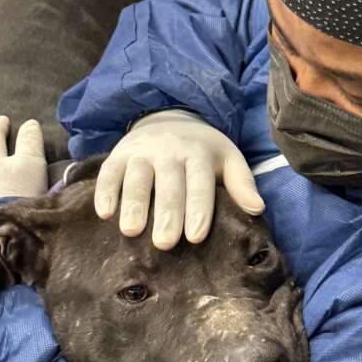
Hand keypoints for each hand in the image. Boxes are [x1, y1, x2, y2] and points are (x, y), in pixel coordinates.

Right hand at [94, 110, 264, 249]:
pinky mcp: (118, 155)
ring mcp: (141, 152)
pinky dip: (105, 191)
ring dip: (133, 204)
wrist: (169, 118)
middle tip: (164, 243)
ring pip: (137, 178)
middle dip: (166, 213)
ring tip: (131, 231)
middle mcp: (169, 150)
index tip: (196, 236)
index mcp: (199, 153)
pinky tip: (104, 213)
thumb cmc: (202, 151)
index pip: (200, 182)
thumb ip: (241, 183)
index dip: (198, 209)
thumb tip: (257, 209)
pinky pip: (109, 172)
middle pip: (168, 184)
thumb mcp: (228, 159)